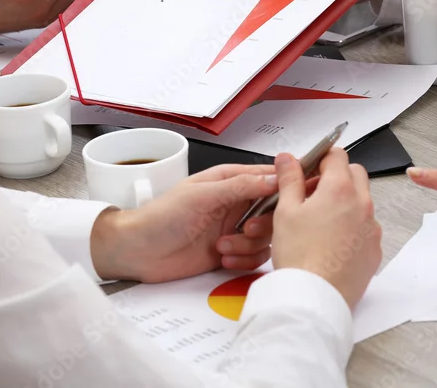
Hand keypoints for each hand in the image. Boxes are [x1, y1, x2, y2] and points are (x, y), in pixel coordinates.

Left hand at [91, 164, 279, 283]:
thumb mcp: (203, 195)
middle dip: (265, 224)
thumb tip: (274, 178)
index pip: (269, 177)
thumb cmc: (162, 217)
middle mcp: (235, 203)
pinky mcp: (230, 251)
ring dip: (248, 245)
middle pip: (274, 211)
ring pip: (266, 237)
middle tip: (247, 228)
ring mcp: (234, 228)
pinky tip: (222, 258)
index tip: (297, 195)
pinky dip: (242, 260)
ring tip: (223, 245)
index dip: (286, 185)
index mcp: (230, 181)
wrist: (139, 252)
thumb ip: (241, 186)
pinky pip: (254, 257)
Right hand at [271, 149, 381, 307]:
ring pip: (362, 202)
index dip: (320, 159)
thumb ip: (289, 179)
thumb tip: (288, 159)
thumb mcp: (286, 211)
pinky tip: (331, 242)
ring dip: (345, 202)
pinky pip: (366, 228)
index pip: (336, 155)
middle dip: (336, 177)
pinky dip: (352, 227)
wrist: (314, 298)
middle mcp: (362, 205)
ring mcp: (371, 228)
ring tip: (319, 222)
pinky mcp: (374, 250)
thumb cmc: (299, 256)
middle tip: (312, 193)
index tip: (308, 169)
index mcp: (340, 189)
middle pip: (355, 174)